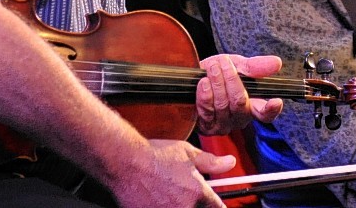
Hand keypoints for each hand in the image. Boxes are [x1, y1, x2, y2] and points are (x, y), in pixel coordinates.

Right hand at [110, 139, 232, 207]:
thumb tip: (229, 162)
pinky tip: (158, 199)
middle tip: (183, 193)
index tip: (212, 202)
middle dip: (195, 204)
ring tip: (168, 194)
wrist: (126, 162)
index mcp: (198, 193)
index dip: (215, 203)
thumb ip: (211, 162)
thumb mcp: (187, 152)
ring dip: (180, 205)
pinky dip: (163, 207)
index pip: (217, 207)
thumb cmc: (154, 156)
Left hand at [196, 54, 283, 134]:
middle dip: (231, 79)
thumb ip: (255, 66)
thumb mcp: (236, 65)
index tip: (276, 101)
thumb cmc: (216, 72)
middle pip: (240, 103)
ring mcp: (223, 124)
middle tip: (224, 62)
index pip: (266, 113)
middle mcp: (239, 119)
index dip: (272, 109)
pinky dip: (205, 94)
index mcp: (252, 106)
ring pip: (223, 105)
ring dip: (217, 82)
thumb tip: (277, 62)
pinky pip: (207, 110)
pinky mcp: (206, 126)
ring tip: (212, 67)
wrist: (191, 78)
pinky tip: (202, 82)